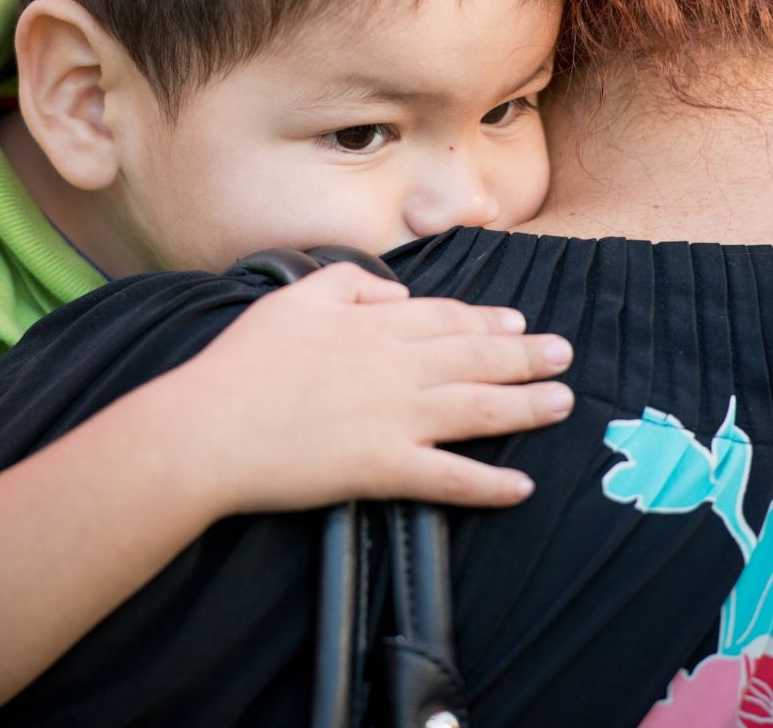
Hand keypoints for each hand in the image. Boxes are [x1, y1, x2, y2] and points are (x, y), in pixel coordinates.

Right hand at [173, 262, 574, 513]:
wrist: (208, 429)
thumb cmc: (242, 364)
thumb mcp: (293, 298)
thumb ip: (349, 284)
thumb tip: (397, 295)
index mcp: (373, 327)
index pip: (446, 318)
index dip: (487, 321)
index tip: (518, 323)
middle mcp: (396, 368)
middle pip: (476, 358)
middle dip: (527, 355)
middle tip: (564, 355)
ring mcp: (395, 419)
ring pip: (478, 409)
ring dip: (527, 406)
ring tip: (563, 403)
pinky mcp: (384, 469)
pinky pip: (449, 478)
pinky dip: (489, 485)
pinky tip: (521, 488)